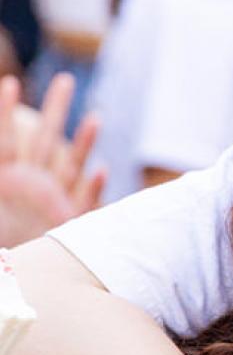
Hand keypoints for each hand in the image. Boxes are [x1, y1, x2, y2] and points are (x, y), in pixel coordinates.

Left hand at [0, 73, 105, 245]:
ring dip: (83, 141)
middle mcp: (33, 185)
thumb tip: (13, 186)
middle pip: (47, 140)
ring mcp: (53, 201)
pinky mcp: (70, 223)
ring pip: (71, 165)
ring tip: (95, 116)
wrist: (25, 274)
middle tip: (68, 79)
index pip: (4, 141)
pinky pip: (82, 203)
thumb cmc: (3, 238)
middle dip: (56, 109)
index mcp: (6, 180)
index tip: (9, 83)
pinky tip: (102, 170)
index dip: (4, 114)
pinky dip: (93, 188)